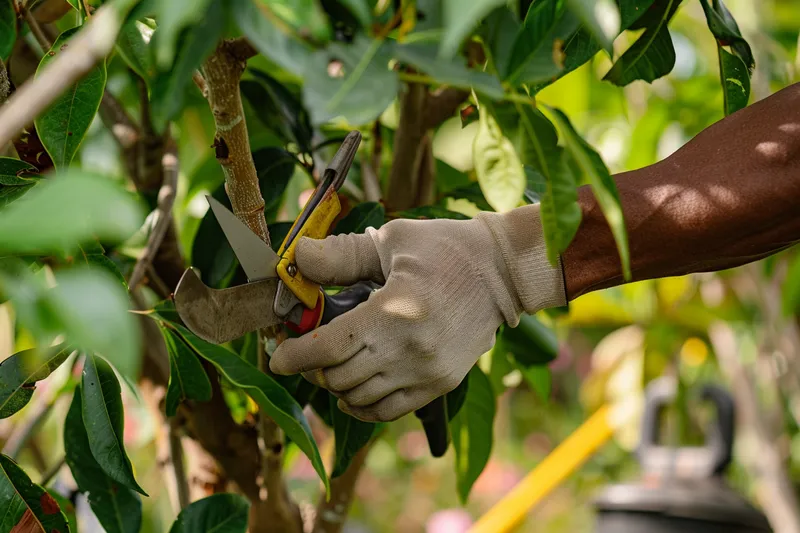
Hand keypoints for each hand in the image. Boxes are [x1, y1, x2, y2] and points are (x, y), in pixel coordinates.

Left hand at [270, 204, 565, 421]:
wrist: (504, 272)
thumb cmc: (447, 248)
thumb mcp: (393, 240)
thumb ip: (341, 255)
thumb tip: (297, 260)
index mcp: (394, 312)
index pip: (328, 349)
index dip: (293, 356)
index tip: (277, 357)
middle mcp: (409, 352)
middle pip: (339, 378)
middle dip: (312, 368)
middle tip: (304, 350)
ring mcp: (426, 373)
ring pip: (360, 400)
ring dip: (336, 386)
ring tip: (330, 366)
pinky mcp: (439, 384)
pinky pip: (388, 411)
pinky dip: (363, 405)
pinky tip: (355, 388)